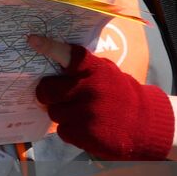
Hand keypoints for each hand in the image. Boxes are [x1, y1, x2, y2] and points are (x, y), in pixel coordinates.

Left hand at [29, 36, 174, 160]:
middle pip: (47, 90)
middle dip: (49, 93)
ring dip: (62, 113)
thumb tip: (50, 62)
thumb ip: (82, 69)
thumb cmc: (118, 94)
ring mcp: (88, 113)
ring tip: (80, 113)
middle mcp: (90, 89)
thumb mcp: (106, 73)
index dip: (49, 47)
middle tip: (58, 95)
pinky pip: (62, 131)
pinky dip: (70, 130)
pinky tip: (86, 126)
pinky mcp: (86, 134)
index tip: (33, 41)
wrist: (144, 123)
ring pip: (53, 112)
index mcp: (95, 69)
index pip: (69, 55)